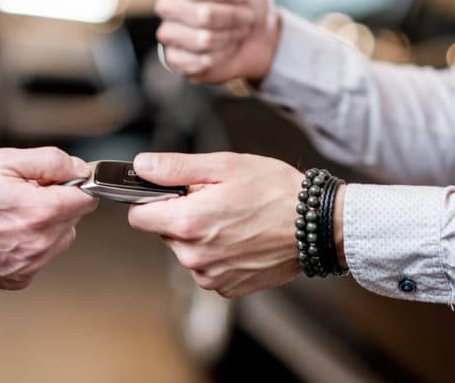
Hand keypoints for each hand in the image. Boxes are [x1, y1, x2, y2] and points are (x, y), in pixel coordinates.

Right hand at [0, 147, 96, 289]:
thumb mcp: (4, 160)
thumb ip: (49, 161)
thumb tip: (76, 167)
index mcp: (40, 212)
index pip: (86, 197)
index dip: (73, 184)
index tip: (57, 181)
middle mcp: (39, 243)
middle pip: (74, 219)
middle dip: (57, 203)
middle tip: (23, 195)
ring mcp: (29, 264)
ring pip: (60, 240)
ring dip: (46, 226)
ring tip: (12, 214)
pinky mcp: (18, 279)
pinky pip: (41, 257)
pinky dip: (31, 245)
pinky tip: (5, 233)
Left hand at [128, 152, 342, 297]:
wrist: (316, 226)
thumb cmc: (275, 192)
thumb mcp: (224, 166)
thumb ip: (175, 168)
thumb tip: (141, 166)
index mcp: (188, 222)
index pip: (138, 217)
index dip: (151, 200)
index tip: (170, 193)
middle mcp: (194, 256)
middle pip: (164, 233)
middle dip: (181, 216)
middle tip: (215, 201)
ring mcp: (210, 276)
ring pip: (186, 251)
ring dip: (200, 236)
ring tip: (234, 219)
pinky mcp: (227, 288)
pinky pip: (207, 268)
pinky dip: (218, 254)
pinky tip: (241, 239)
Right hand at [155, 0, 280, 82]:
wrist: (259, 38)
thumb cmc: (246, 0)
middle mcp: (169, 7)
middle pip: (200, 14)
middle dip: (232, 17)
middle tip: (243, 18)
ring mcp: (171, 35)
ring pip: (199, 39)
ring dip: (228, 38)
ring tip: (234, 35)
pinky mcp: (177, 61)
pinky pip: (193, 62)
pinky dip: (216, 59)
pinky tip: (222, 53)